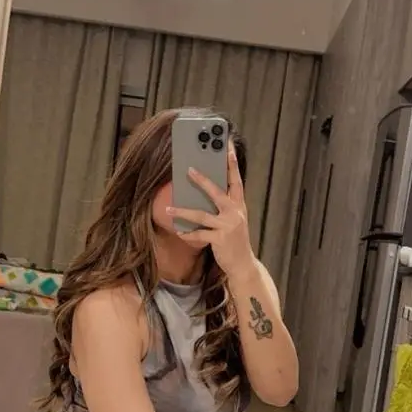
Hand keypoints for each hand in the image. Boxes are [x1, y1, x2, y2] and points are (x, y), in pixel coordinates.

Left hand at [168, 143, 253, 277]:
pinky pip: (199, 234)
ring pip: (201, 215)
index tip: (228, 147)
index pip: (236, 180)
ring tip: (169, 208)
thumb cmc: (235, 240)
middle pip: (217, 192)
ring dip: (183, 212)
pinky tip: (179, 231)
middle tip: (188, 169)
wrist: (243, 264)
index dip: (232, 163)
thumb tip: (204, 192)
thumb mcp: (234, 219)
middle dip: (202, 180)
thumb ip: (224, 206)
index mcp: (239, 205)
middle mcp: (235, 212)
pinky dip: (188, 233)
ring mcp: (228, 226)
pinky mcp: (220, 239)